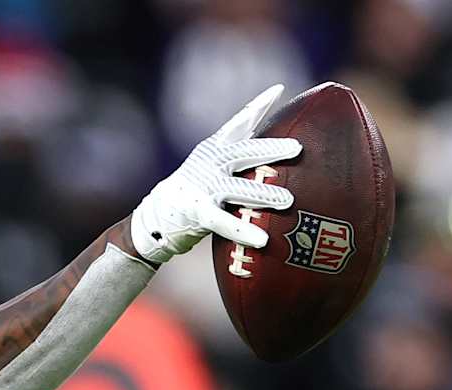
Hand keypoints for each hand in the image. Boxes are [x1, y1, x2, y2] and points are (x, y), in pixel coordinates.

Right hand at [129, 84, 299, 263]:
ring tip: (287, 200)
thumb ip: (240, 161)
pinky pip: (223, 222)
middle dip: (271, 149)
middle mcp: (210, 163)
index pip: (238, 123)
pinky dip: (242, 230)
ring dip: (263, 193)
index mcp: (214, 149)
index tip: (278, 89)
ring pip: (238, 188)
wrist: (154, 218)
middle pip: (244, 152)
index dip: (258, 105)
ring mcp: (203, 187)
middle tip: (297, 148)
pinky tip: (262, 239)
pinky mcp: (196, 212)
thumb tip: (277, 157)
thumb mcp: (212, 168)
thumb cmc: (193, 193)